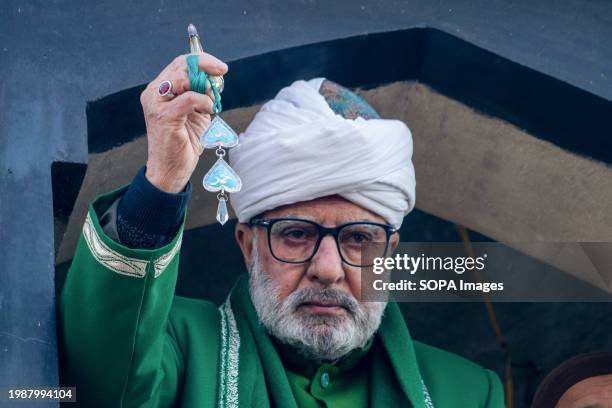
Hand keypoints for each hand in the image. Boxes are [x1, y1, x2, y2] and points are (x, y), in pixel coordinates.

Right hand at [140, 52, 227, 192]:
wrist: (170, 169)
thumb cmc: (184, 142)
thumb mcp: (197, 113)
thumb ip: (202, 94)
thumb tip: (216, 79)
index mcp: (160, 89)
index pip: (180, 64)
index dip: (202, 60)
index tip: (220, 67)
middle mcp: (154, 93)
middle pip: (181, 65)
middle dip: (206, 66)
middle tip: (222, 73)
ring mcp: (156, 104)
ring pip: (183, 77)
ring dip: (204, 86)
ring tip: (210, 102)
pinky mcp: (164, 116)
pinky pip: (188, 98)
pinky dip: (203, 101)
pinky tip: (208, 110)